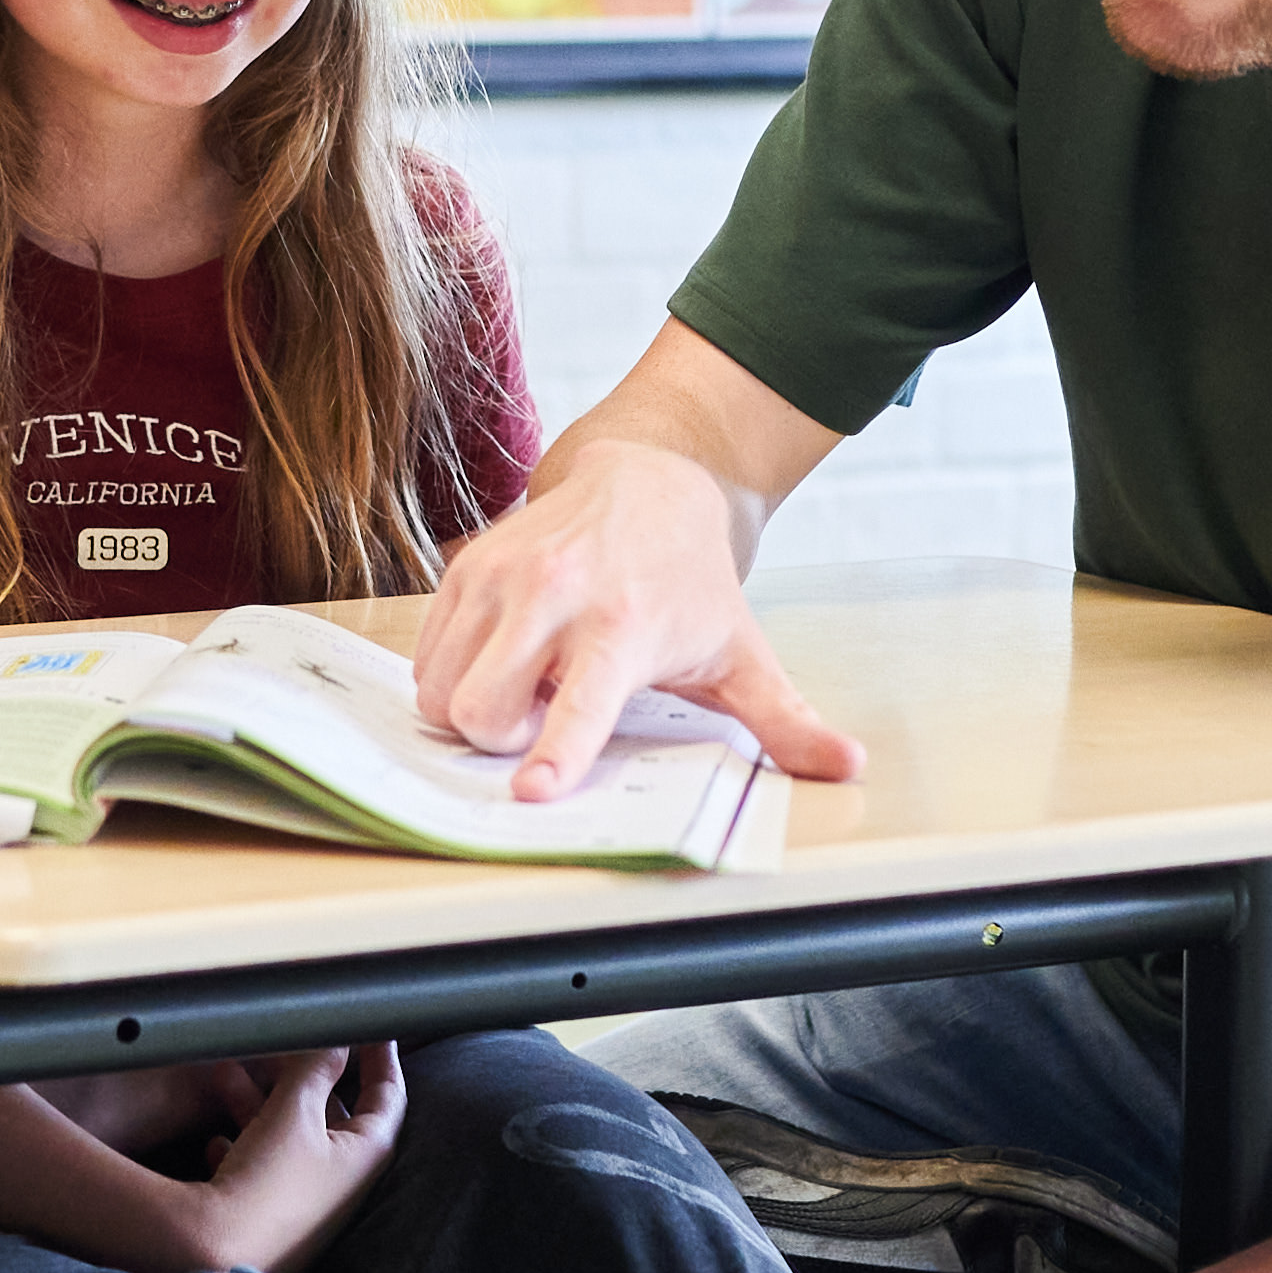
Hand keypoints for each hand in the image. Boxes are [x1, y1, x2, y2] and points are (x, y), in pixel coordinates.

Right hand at [183, 1043, 406, 1272]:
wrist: (213, 1257)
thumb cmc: (265, 1187)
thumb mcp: (294, 1111)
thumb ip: (316, 1068)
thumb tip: (337, 1040)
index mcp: (365, 1156)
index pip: (389, 1095)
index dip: (382, 1056)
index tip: (374, 1028)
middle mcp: (342, 1183)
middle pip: (332, 1114)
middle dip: (302, 1075)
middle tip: (284, 1044)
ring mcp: (306, 1203)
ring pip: (288, 1137)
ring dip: (259, 1104)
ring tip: (224, 1074)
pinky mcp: (268, 1217)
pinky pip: (259, 1170)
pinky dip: (240, 1147)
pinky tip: (215, 1141)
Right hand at [409, 437, 861, 800]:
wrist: (646, 480)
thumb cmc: (690, 581)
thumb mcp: (744, 651)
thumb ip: (787, 719)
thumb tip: (847, 763)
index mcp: (625, 629)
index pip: (580, 704)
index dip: (553, 754)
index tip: (532, 792)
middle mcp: (555, 598)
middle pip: (483, 709)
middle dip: (500, 740)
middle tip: (540, 719)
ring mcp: (502, 578)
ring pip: (442, 688)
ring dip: (473, 709)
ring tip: (527, 684)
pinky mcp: (465, 567)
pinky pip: (425, 659)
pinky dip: (452, 678)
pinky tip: (503, 659)